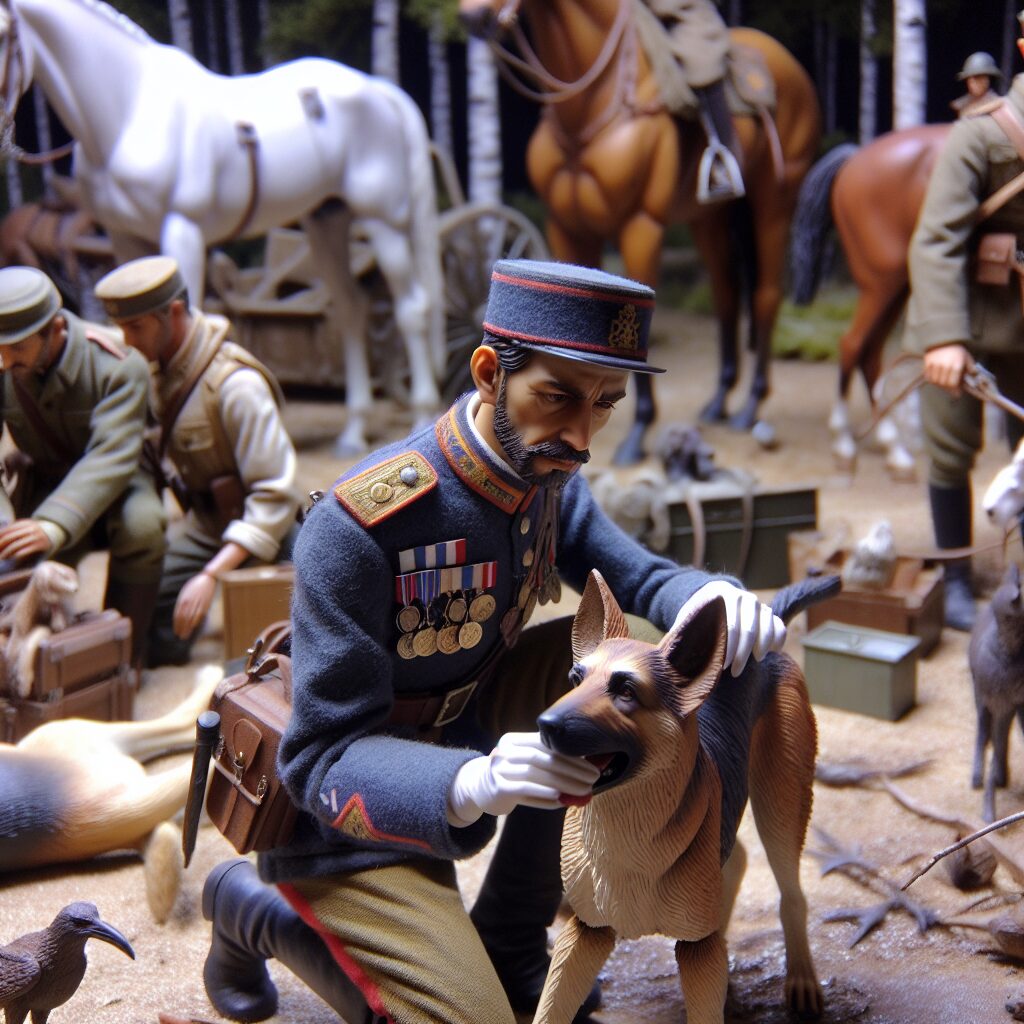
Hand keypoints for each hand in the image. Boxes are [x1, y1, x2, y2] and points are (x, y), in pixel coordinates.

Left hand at [0, 519, 51, 560]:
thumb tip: (0, 537)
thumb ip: (14, 530)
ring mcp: (36, 537)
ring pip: (16, 545)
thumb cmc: (35, 532)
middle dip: (0, 546)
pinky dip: (17, 554)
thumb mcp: (26, 526)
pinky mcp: (41, 545)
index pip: (6, 530)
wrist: (55, 533)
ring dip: (6, 552)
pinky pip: (26, 551)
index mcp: (24, 523)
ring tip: (2, 557)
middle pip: (9, 538)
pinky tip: (12, 557)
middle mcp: (30, 528)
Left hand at [173, 571, 216, 638]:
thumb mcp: (186, 592)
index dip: (176, 624)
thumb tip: (179, 613)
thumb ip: (182, 602)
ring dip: (188, 628)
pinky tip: (194, 627)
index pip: (177, 615)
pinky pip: (200, 614)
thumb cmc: (195, 585)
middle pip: (183, 618)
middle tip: (180, 636)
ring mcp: (197, 603)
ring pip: (191, 618)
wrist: (207, 578)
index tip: (176, 631)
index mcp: (183, 599)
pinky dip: (196, 621)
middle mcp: (189, 602)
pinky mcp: (205, 604)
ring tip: (186, 635)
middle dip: (181, 628)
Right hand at [447, 731, 599, 826]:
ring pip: (536, 773)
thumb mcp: (529, 766)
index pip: (547, 743)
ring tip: (583, 791)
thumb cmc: (513, 777)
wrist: (478, 789)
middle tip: (593, 779)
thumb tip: (588, 771)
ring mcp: (499, 768)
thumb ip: (553, 765)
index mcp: (514, 740)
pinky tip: (561, 798)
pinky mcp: (498, 788)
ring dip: (563, 782)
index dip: (572, 754)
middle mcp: (505, 750)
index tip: (594, 765)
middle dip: (572, 768)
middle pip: (543, 757)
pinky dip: (545, 794)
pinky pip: (525, 789)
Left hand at [678, 580, 785, 676]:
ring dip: (761, 649)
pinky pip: (780, 627)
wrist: (714, 598)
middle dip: (742, 654)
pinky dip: (778, 641)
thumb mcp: (688, 618)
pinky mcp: (770, 613)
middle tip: (734, 671)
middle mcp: (744, 598)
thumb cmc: (699, 614)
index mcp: (723, 597)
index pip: (729, 626)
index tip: (721, 666)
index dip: (727, 649)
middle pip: (749, 630)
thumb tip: (672, 653)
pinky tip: (772, 653)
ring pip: (767, 628)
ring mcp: (759, 605)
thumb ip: (683, 631)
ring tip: (753, 662)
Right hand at [923, 344, 972, 394]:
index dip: (955, 390)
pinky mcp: (927, 364)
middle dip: (948, 389)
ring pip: (935, 382)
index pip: (953, 383)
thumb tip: (974, 377)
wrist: (943, 340)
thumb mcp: (967, 358)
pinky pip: (928, 377)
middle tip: (951, 389)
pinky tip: (937, 378)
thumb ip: (971, 368)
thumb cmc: (957, 350)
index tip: (957, 394)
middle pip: (944, 384)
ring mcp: (935, 365)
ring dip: (940, 385)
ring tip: (944, 383)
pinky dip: (932, 380)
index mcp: (956, 365)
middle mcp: (945, 366)